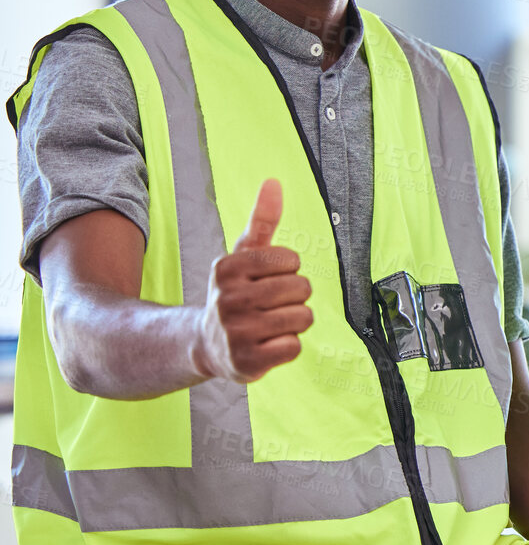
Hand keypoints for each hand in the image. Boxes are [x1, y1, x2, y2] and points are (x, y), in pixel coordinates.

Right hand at [193, 179, 313, 383]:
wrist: (208, 344)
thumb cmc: (236, 292)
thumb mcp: (245, 256)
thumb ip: (262, 220)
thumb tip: (274, 182)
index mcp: (226, 268)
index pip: (292, 260)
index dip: (288, 270)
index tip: (267, 278)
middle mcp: (227, 300)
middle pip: (302, 289)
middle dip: (295, 297)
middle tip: (270, 304)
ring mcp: (235, 333)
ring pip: (303, 318)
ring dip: (295, 321)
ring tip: (270, 324)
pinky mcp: (246, 362)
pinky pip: (294, 347)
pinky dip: (288, 346)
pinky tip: (267, 344)